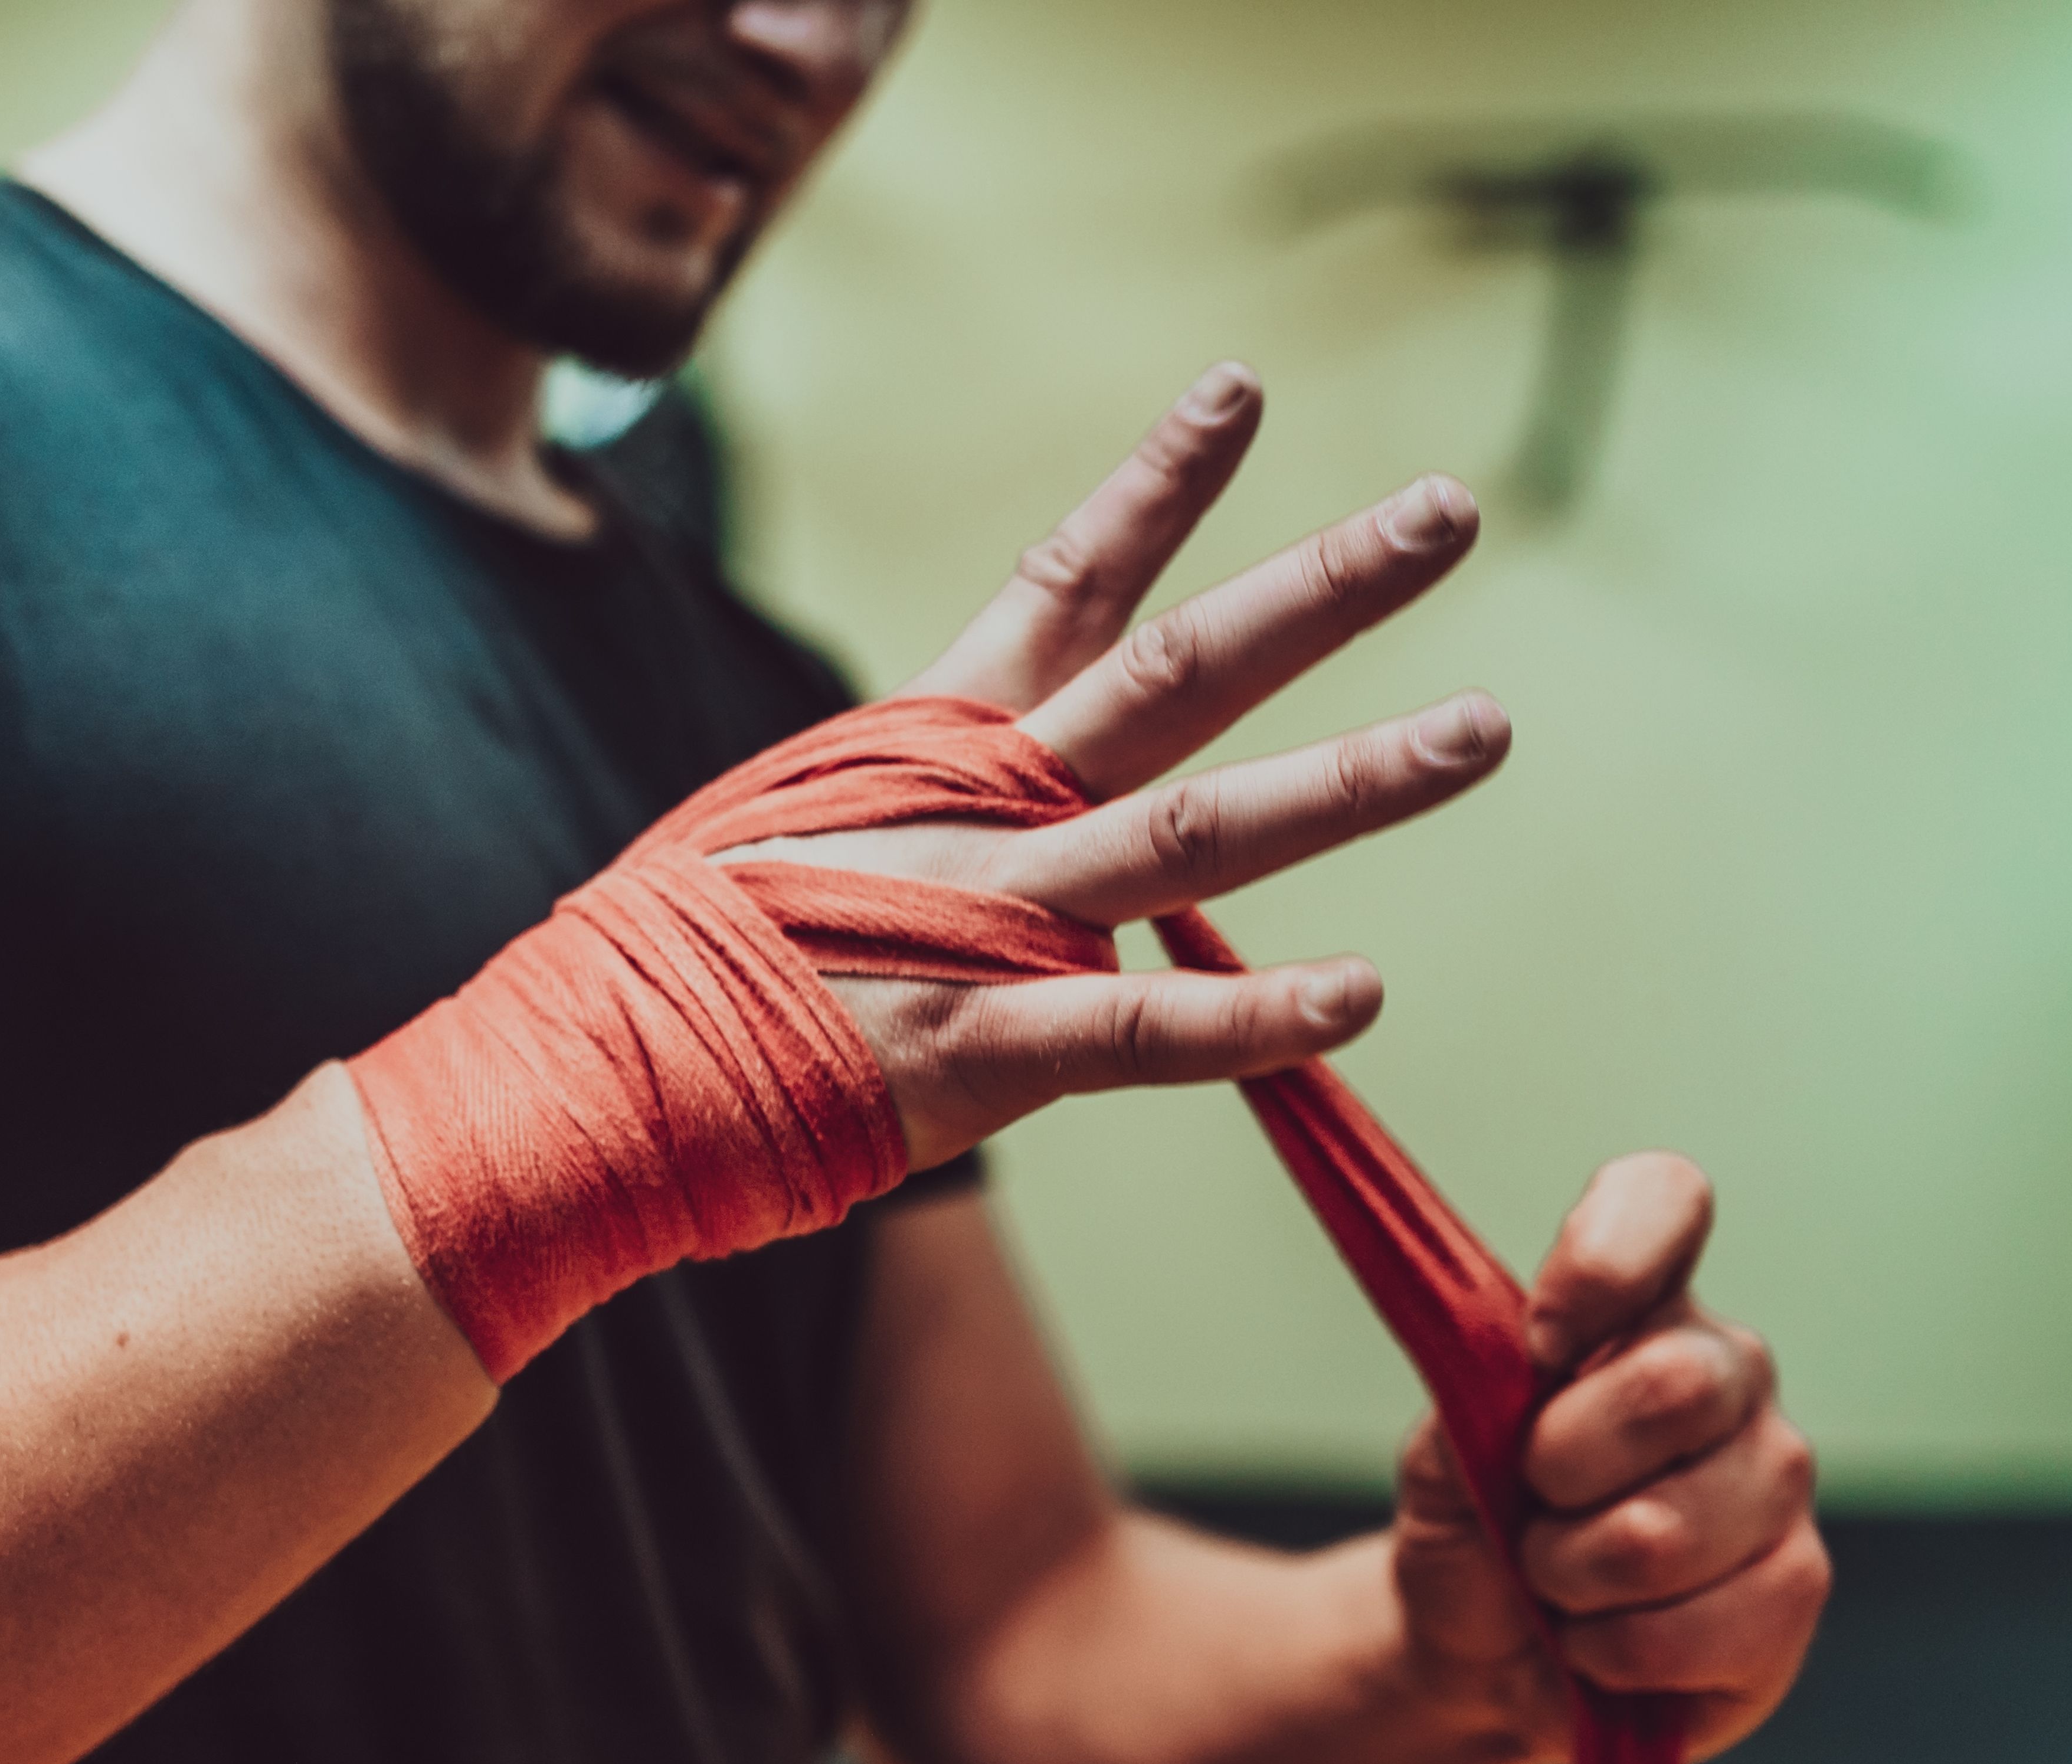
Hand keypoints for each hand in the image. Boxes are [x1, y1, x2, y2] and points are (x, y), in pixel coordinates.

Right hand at [740, 363, 1512, 1162]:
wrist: (592, 1069)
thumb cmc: (702, 952)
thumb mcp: (810, 825)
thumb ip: (931, 802)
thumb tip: (1013, 789)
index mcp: (939, 739)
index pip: (1064, 579)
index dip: (1158, 483)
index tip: (1242, 387)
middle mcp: (983, 806)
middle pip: (1178, 670)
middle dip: (1321, 589)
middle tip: (1448, 512)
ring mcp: (989, 918)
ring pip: (1198, 829)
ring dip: (1350, 778)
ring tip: (1479, 729)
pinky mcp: (982, 1045)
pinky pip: (1141, 1027)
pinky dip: (1253, 1014)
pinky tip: (1360, 991)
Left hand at [1391, 1153, 1830, 1763]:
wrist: (1475, 1644)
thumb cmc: (1474, 1520)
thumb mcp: (1443, 1445)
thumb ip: (1481, 1388)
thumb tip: (1535, 1361)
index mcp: (1639, 1307)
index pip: (1662, 1201)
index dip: (1605, 1259)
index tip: (1541, 1338)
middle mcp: (1729, 1374)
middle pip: (1672, 1385)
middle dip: (1561, 1467)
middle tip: (1532, 1500)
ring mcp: (1776, 1480)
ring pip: (1671, 1530)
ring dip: (1573, 1574)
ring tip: (1556, 1579)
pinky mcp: (1795, 1588)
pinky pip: (1710, 1624)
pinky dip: (1618, 1648)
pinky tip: (1600, 1640)